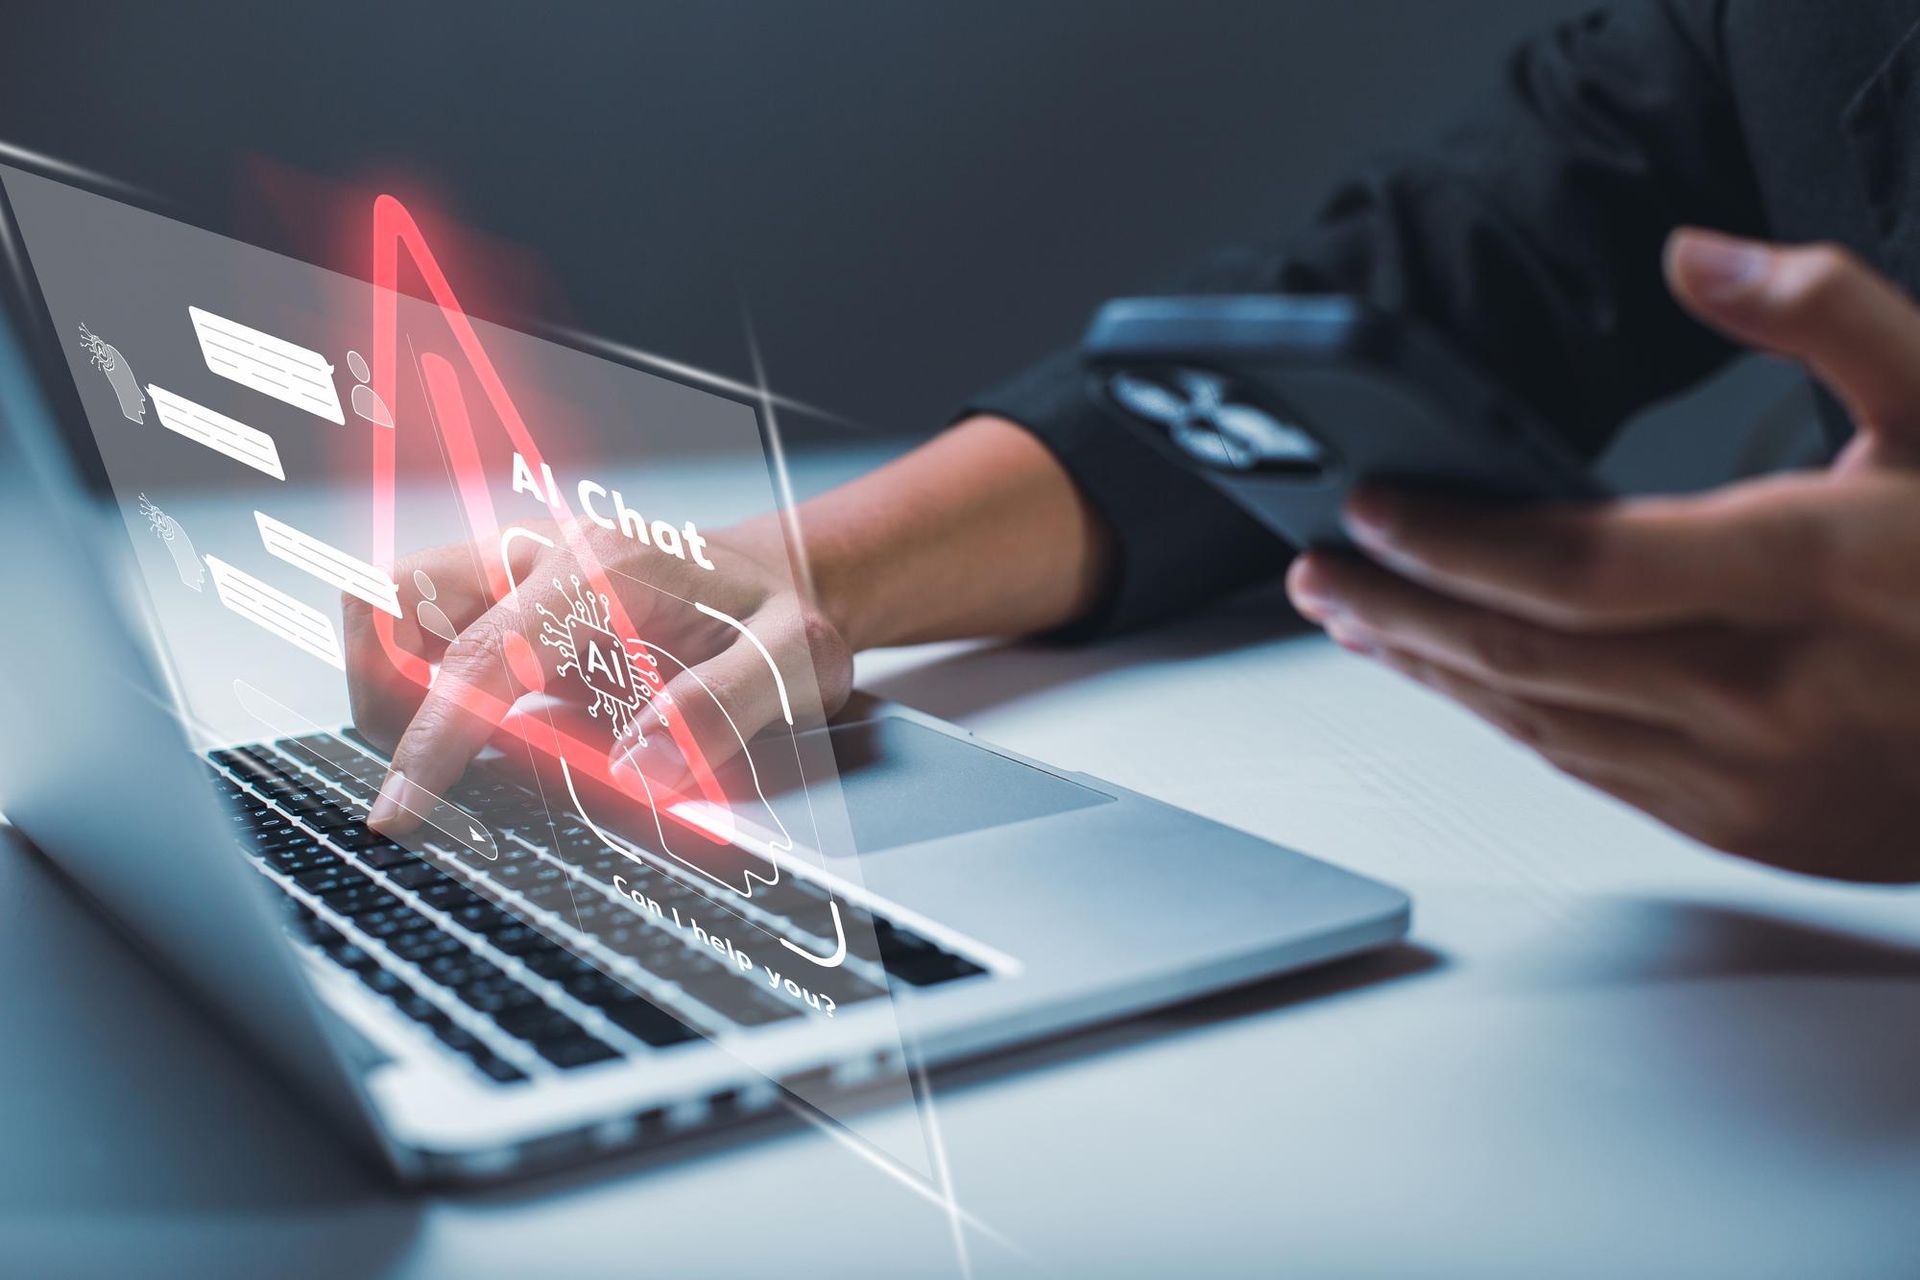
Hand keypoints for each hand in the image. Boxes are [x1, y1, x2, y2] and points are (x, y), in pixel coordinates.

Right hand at [344, 515, 851, 834]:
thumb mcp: (792, 663)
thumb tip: (642, 774)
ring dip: (395, 691)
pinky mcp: (505, 601)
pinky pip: (425, 636)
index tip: (401, 810)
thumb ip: (723, 710)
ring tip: (453, 764)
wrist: (782, 574)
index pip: (484, 654)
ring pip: (394, 611)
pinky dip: (424, 691)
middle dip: (384, 700)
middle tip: (431, 785)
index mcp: (606, 566)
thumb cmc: (784, 615)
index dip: (432, 737)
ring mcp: (514, 571)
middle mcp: (542, 553)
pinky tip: (480, 741)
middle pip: (396, 602)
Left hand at [1286, 229, 1919, 881]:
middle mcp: (1765, 692)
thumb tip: (1700, 255)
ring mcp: (1746, 775)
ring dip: (1427, 665)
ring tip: (1352, 615)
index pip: (1581, 566)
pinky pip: (1580, 768)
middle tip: (1317, 563)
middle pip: (1526, 653)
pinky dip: (1498, 715)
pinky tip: (1452, 678)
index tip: (1371, 502)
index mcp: (1813, 576)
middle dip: (1399, 606)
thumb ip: (1833, 315)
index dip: (1456, 537)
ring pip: (1536, 720)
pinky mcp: (1737, 824)